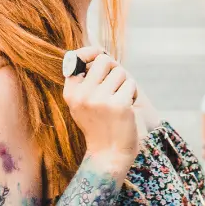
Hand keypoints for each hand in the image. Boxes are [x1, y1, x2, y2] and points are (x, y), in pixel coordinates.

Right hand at [63, 46, 140, 173]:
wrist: (108, 155)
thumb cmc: (98, 124)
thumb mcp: (83, 102)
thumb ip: (85, 78)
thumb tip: (98, 50)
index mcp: (70, 92)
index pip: (77, 57)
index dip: (90, 53)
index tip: (98, 55)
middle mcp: (82, 95)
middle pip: (104, 60)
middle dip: (113, 70)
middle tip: (114, 86)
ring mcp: (100, 100)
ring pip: (120, 72)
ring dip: (125, 84)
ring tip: (120, 101)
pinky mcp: (119, 105)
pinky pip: (131, 84)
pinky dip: (133, 94)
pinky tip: (128, 109)